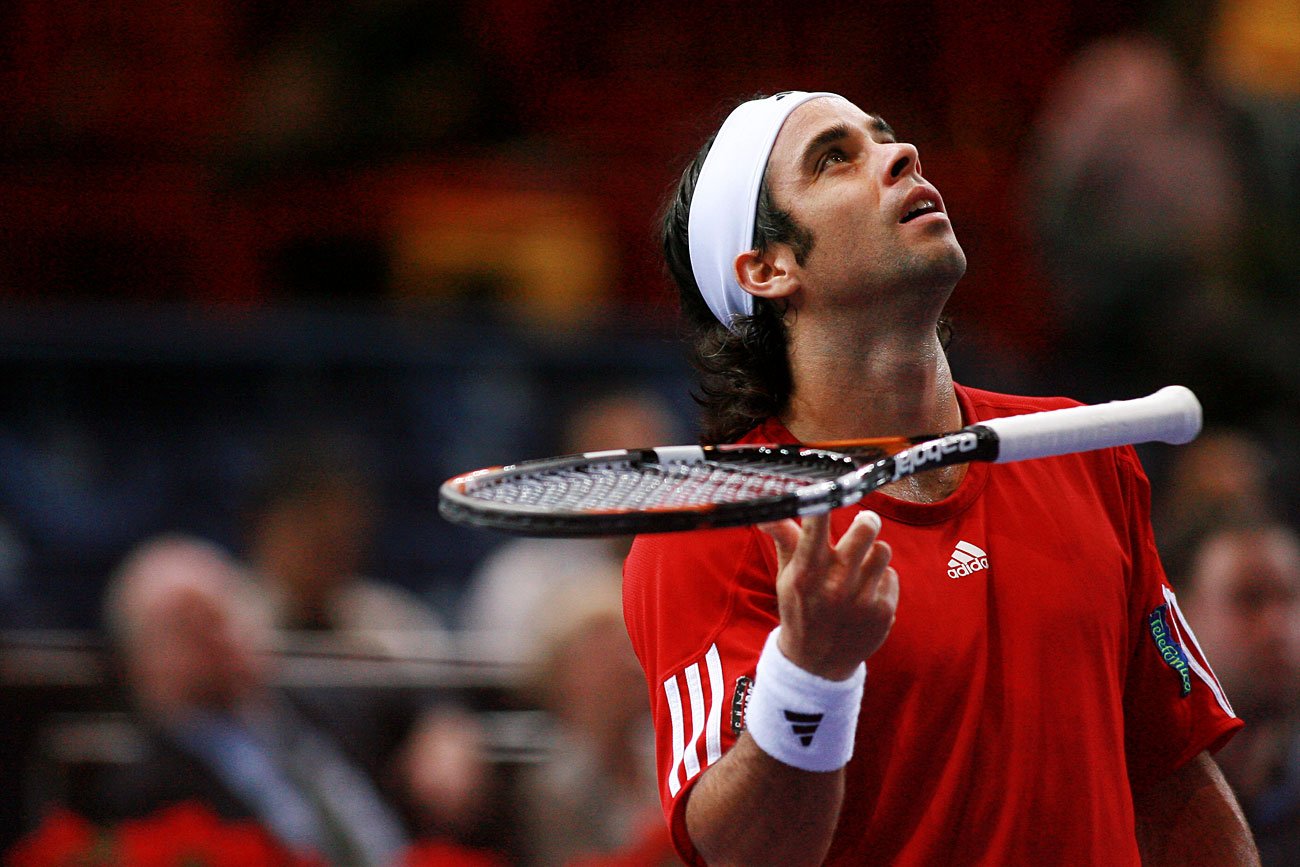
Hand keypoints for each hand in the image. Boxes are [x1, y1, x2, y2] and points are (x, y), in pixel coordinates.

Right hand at [760, 510, 897, 680]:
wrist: (817, 665)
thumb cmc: (800, 609)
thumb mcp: (787, 576)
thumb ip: (784, 539)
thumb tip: (765, 511)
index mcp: (806, 572)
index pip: (816, 524)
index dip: (826, 500)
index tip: (833, 488)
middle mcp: (834, 585)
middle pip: (866, 528)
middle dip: (867, 522)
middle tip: (865, 522)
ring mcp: (861, 600)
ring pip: (883, 551)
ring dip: (873, 554)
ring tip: (859, 568)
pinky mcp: (883, 613)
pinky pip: (891, 576)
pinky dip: (880, 582)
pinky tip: (865, 596)